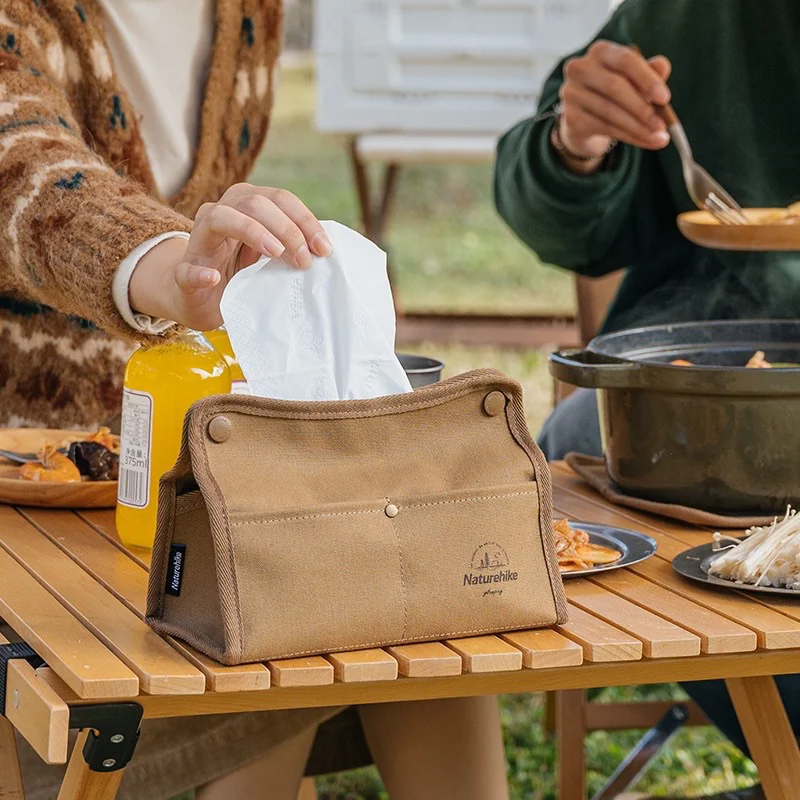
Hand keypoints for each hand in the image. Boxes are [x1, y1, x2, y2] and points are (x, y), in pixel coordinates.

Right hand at [128, 183, 331, 330]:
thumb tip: (325, 248)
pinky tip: (213, 278)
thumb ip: (291, 246)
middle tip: (304, 260)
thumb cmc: (240, 273)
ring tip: (275, 254)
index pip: (280, 199)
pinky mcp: (183, 272)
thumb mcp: (270, 257)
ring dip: (252, 232)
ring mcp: (198, 241)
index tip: (324, 249)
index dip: (305, 220)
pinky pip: (187, 269)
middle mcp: (221, 213)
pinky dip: (200, 273)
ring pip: (220, 218)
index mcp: (245, 206)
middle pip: (254, 202)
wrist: (199, 299)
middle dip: (286, 228)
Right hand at [555, 41, 671, 169]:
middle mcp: (580, 68)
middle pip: (615, 86)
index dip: (647, 79)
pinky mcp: (570, 118)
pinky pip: (603, 128)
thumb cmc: (616, 95)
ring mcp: (571, 93)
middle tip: (662, 124)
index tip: (665, 98)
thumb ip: (650, 73)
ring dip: (638, 127)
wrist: (586, 121)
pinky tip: (644, 141)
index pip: (626, 60)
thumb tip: (663, 65)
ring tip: (658, 137)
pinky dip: (628, 136)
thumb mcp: (636, 81)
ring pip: (610, 111)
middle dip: (642, 108)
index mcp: (601, 51)